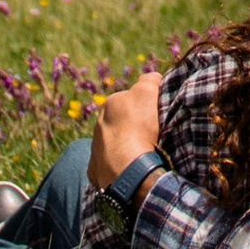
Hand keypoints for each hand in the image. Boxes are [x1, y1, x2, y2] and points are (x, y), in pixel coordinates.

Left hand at [87, 66, 162, 189]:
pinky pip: (108, 164)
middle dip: (132, 126)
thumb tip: (152, 78)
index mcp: (109, 104)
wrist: (127, 168)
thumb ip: (149, 80)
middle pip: (120, 121)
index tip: (154, 116)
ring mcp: (94, 149)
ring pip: (113, 143)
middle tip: (149, 135)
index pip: (130, 99)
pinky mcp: (95, 170)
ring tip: (141, 154)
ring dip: (125, 146)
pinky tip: (129, 168)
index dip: (144, 106)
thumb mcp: (147, 92)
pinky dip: (117, 165)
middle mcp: (98, 124)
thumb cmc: (139, 128)